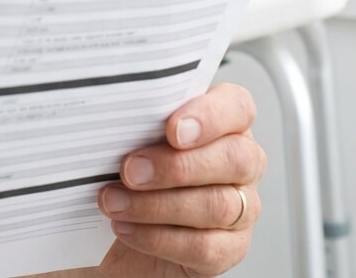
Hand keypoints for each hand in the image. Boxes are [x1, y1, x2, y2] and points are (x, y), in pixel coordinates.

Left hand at [95, 82, 263, 277]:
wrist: (114, 232)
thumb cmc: (128, 174)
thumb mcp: (128, 140)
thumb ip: (137, 123)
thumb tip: (113, 115)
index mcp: (224, 124)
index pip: (238, 107)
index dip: (210, 116)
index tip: (172, 129)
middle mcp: (242, 164)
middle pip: (234, 159)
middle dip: (176, 166)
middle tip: (130, 170)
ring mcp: (242, 208)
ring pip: (218, 205)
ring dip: (157, 205)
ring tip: (114, 201)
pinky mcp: (229, 248)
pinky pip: (204, 246)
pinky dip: (159, 238)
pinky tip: (126, 227)